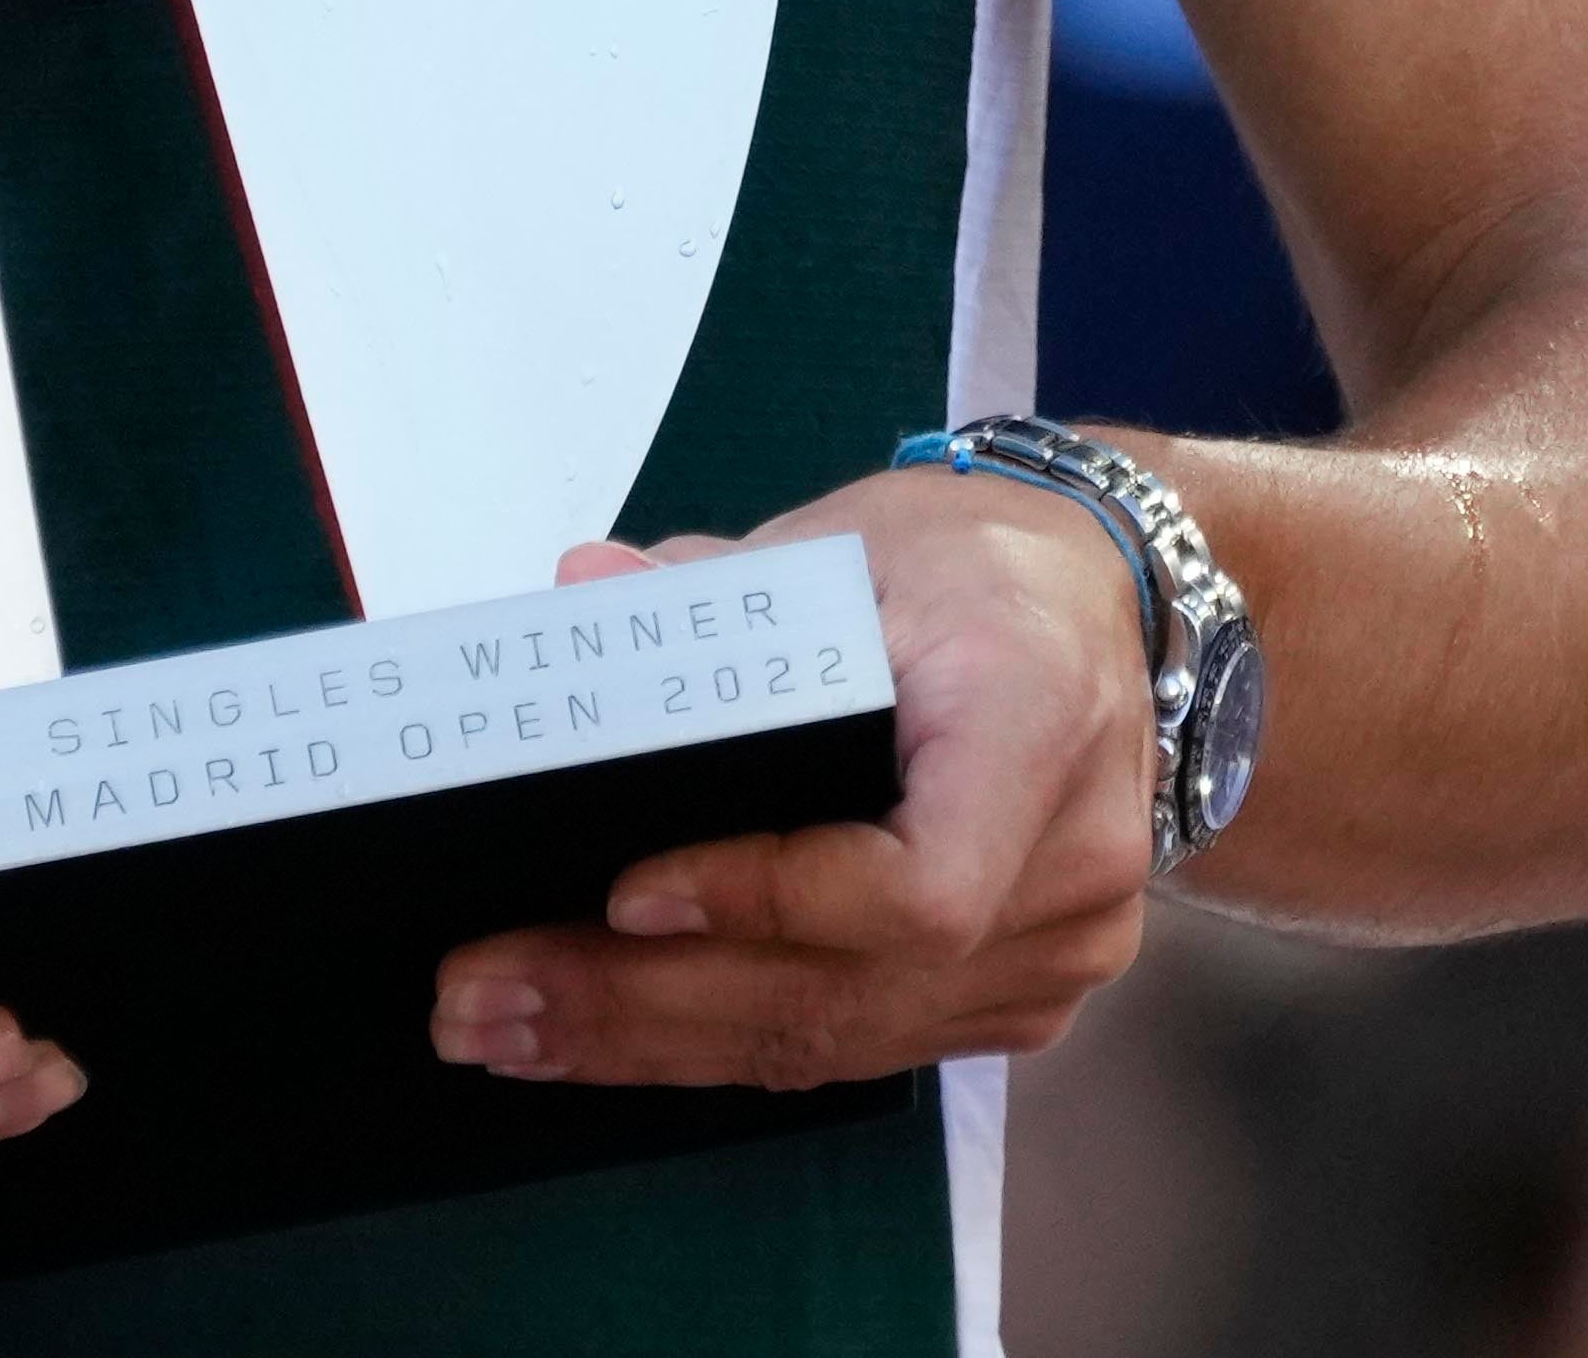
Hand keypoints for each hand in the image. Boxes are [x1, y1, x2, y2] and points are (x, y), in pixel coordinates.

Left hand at [428, 468, 1158, 1089]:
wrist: (1101, 612)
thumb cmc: (971, 568)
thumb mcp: (853, 539)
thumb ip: (721, 586)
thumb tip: (583, 592)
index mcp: (1038, 719)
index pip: (920, 881)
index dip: (770, 903)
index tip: (625, 894)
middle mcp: (1072, 860)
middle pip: (851, 985)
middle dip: (645, 998)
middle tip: (485, 993)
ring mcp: (1058, 951)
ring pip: (840, 1038)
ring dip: (656, 1044)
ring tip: (506, 1029)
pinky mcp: (1020, 998)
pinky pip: (860, 1048)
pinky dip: (724, 1047)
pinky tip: (606, 1040)